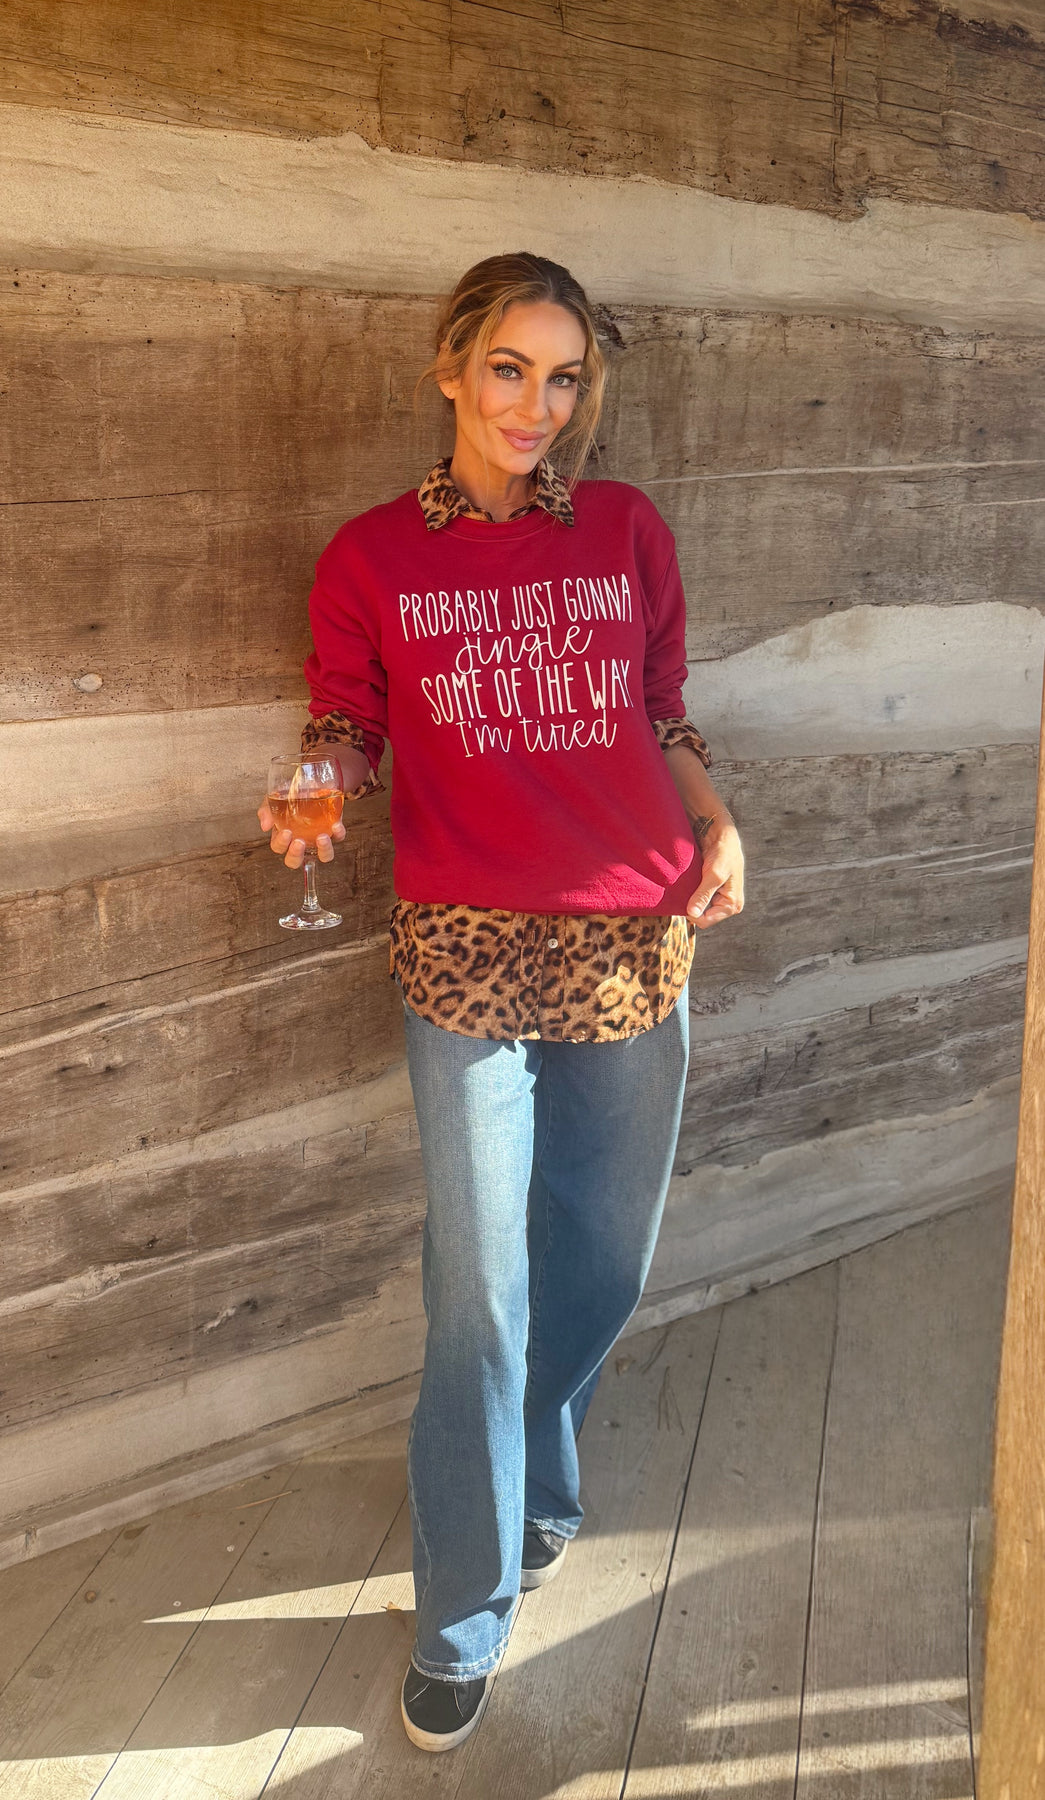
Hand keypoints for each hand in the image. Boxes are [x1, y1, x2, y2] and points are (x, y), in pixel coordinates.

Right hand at [257, 798, 345, 869]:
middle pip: (296, 861)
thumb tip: (265, 825)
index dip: (281, 844)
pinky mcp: (334, 831)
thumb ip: (268, 810)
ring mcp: (318, 839)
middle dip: (296, 855)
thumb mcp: (276, 798)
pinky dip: (339, 833)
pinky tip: (336, 825)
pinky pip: (339, 837)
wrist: (311, 782)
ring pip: (323, 856)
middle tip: (299, 843)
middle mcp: (302, 842)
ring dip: (323, 850)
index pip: (279, 847)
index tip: (286, 832)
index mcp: (284, 835)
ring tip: (322, 837)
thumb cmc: (292, 795)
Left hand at [685, 815, 744, 929]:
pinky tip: (687, 883)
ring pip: (697, 907)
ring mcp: (718, 897)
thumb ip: (703, 895)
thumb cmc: (722, 852)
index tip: (684, 898)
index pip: (705, 921)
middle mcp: (727, 904)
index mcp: (733, 905)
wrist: (720, 834)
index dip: (692, 913)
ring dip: (690, 898)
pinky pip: (696, 898)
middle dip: (692, 905)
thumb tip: (692, 914)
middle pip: (701, 916)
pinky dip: (690, 892)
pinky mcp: (710, 889)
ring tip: (687, 884)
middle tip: (685, 889)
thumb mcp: (713, 874)